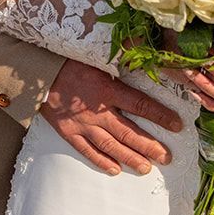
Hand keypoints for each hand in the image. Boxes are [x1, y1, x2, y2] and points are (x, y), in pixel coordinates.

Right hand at [40, 60, 182, 175]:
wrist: (36, 72)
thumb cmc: (68, 60)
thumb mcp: (96, 54)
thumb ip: (120, 55)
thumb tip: (143, 45)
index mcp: (107, 89)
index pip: (141, 104)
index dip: (161, 116)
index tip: (177, 125)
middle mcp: (98, 111)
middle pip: (130, 133)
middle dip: (150, 146)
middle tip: (166, 157)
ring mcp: (83, 125)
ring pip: (112, 146)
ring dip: (131, 158)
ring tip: (146, 167)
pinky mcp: (68, 132)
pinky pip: (87, 151)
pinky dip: (102, 161)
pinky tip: (114, 169)